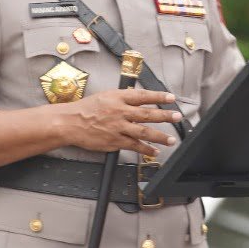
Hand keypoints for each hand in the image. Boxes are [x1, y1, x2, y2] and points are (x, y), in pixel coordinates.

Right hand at [61, 88, 181, 158]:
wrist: (71, 123)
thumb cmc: (86, 109)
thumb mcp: (105, 96)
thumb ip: (123, 98)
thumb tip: (139, 98)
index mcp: (118, 97)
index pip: (143, 96)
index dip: (158, 97)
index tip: (171, 98)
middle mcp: (120, 111)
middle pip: (147, 114)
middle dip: (165, 116)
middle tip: (177, 117)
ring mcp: (118, 127)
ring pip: (144, 132)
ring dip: (160, 136)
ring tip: (171, 140)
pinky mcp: (115, 141)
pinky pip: (134, 145)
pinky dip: (146, 149)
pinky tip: (154, 151)